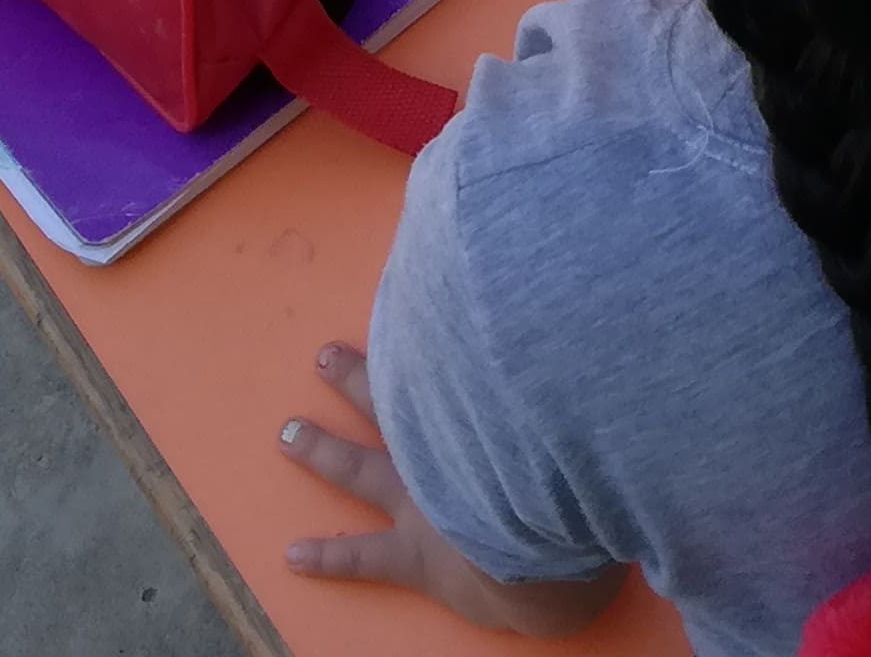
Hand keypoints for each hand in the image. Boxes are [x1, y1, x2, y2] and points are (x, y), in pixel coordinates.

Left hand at [285, 345, 620, 636]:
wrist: (555, 566)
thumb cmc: (570, 485)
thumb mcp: (576, 418)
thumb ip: (569, 373)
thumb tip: (583, 318)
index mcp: (475, 424)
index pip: (443, 369)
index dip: (421, 341)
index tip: (402, 305)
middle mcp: (441, 457)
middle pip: (390, 406)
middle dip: (357, 380)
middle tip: (324, 357)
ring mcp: (422, 506)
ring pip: (359, 470)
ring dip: (321, 450)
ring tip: (288, 434)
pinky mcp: (418, 559)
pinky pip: (362, 557)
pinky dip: (327, 558)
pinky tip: (293, 556)